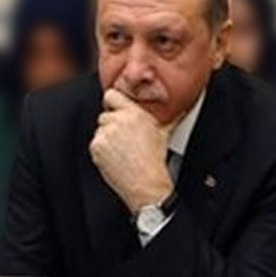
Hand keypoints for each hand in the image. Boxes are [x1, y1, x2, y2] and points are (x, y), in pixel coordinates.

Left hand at [89, 89, 178, 212]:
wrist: (144, 181)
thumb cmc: (154, 158)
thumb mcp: (164, 133)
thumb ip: (170, 118)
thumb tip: (181, 111)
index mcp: (133, 113)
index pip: (111, 95)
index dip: (112, 102)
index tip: (114, 108)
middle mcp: (117, 121)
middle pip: (104, 116)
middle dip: (112, 125)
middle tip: (123, 138)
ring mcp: (105, 134)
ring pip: (100, 130)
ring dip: (107, 138)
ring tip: (121, 149)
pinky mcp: (96, 147)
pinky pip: (94, 144)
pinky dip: (102, 150)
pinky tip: (115, 156)